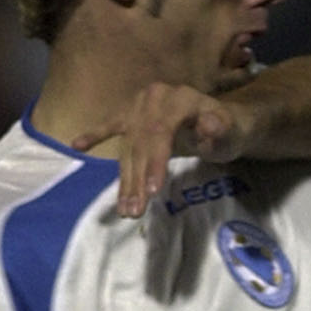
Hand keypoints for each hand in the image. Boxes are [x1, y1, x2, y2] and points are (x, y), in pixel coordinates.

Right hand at [77, 83, 247, 216]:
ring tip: (123, 208)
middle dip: (136, 179)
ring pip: (128, 145)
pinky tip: (77, 145)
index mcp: (179, 98)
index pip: (161, 133)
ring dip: (124, 178)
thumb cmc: (228, 129)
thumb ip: (222, 129)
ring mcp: (139, 105)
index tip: (151, 190)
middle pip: (141, 143)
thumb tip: (210, 127)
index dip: (155, 162)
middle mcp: (155, 98)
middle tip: (134, 211)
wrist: (223, 118)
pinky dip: (94, 135)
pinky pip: (111, 125)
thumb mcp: (233, 130)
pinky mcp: (130, 114)